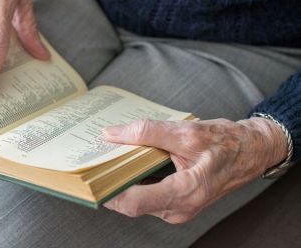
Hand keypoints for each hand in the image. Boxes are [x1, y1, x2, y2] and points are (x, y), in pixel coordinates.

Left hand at [102, 117, 287, 222]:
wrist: (250, 152)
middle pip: (131, 203)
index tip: (91, 175)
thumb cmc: (225, 143)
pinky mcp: (176, 203)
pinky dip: (134, 183)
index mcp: (185, 192)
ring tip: (107, 159)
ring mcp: (177, 209)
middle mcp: (179, 208)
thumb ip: (146, 132)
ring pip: (137, 201)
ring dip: (121, 182)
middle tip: (95, 161)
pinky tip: (126, 165)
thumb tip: (112, 134)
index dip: (108, 190)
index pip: (134, 202)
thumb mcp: (185, 131)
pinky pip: (147, 197)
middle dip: (110, 184)